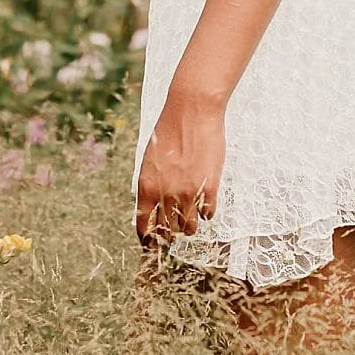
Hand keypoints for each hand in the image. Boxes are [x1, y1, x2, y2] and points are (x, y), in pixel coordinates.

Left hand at [135, 88, 225, 245]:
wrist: (192, 111)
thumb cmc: (169, 131)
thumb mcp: (150, 160)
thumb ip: (151, 185)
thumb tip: (152, 208)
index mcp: (146, 186)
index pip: (144, 226)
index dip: (148, 238)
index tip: (152, 244)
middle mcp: (166, 194)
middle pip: (168, 231)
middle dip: (170, 233)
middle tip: (175, 228)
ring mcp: (189, 192)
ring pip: (189, 228)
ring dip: (189, 225)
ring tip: (191, 214)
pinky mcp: (210, 187)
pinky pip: (208, 213)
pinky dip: (206, 211)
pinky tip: (205, 201)